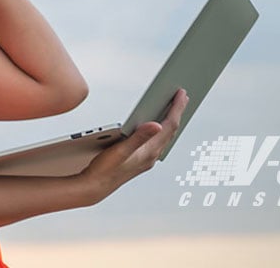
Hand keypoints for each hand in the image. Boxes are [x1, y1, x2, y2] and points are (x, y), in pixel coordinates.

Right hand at [78, 88, 188, 202]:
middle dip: (178, 111)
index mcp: (149, 151)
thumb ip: (139, 137)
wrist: (95, 186)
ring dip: (171, 120)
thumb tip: (157, 124)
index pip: (169, 125)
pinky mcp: (141, 159)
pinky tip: (158, 125)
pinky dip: (162, 129)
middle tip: (184, 96)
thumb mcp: (120, 150)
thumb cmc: (105, 168)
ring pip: (165, 136)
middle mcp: (152, 155)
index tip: (182, 93)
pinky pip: (158, 141)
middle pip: (171, 130)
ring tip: (174, 107)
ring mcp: (147, 158)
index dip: (177, 108)